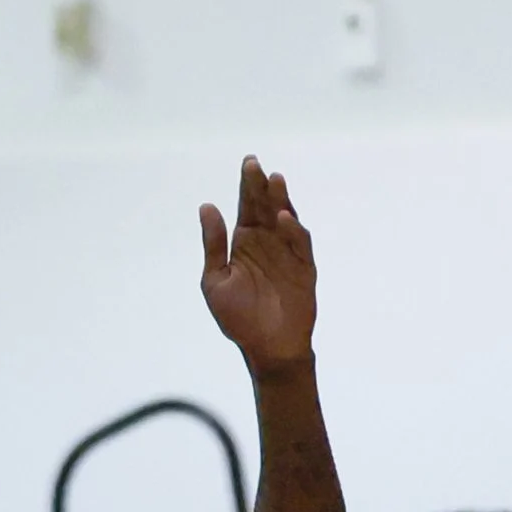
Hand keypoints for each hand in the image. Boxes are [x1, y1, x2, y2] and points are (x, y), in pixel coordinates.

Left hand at [200, 157, 316, 377]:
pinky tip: (282, 218)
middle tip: (255, 165)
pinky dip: (292, 231)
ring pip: (285, 220)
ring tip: (273, 181)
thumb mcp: (215, 280)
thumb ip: (213, 244)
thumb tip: (206, 206)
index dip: (247, 185)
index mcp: (244, 243)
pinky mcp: (304, 268)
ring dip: (280, 201)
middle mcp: (267, 243)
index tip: (248, 163)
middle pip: (265, 207)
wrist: (267, 349)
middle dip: (260, 186)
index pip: (246, 207)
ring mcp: (287, 253)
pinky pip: (300, 245)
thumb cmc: (238, 319)